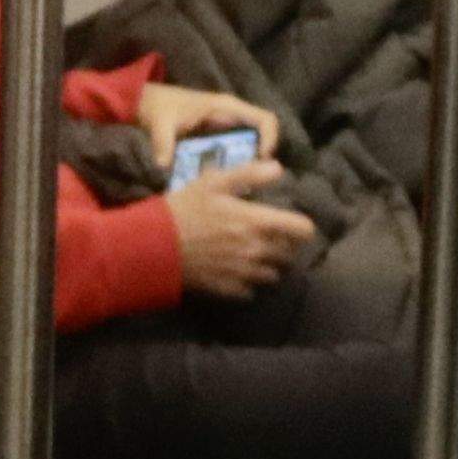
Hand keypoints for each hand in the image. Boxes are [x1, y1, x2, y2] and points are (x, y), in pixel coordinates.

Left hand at [136, 81, 282, 167]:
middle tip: (251, 180)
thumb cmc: (158, 107)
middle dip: (262, 157)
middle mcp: (231, 114)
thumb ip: (163, 143)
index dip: (270, 139)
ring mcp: (226, 124)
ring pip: (251, 142)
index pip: (265, 119)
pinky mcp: (218, 133)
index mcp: (226, 107)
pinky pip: (237, 147)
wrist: (146, 102)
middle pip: (262, 133)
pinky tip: (227, 179)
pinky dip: (236, 162)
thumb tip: (163, 166)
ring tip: (241, 183)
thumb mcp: (161, 124)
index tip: (260, 162)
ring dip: (250, 162)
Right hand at [167, 178, 316, 299]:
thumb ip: (249, 174)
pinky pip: (252, 290)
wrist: (155, 246)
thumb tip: (278, 169)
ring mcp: (245, 273)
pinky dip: (248, 282)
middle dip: (283, 246)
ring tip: (252, 255)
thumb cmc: (184, 209)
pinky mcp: (230, 289)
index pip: (302, 230)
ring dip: (268, 265)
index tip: (290, 224)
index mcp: (258, 222)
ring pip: (273, 275)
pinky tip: (235, 270)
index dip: (301, 226)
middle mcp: (258, 251)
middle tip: (267, 237)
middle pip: (290, 255)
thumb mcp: (214, 182)